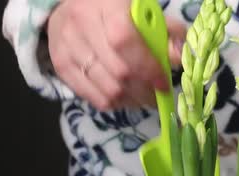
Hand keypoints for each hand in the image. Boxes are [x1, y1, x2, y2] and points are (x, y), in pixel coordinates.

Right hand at [46, 0, 185, 109]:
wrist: (68, 6)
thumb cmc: (111, 8)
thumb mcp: (140, 9)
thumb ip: (164, 30)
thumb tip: (178, 57)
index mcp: (105, 7)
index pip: (125, 42)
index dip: (148, 67)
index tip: (164, 82)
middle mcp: (81, 26)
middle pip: (118, 72)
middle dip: (144, 90)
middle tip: (156, 95)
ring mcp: (67, 48)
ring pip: (107, 90)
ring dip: (131, 100)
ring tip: (142, 98)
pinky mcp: (61, 67)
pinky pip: (93, 98)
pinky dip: (114, 103)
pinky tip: (124, 98)